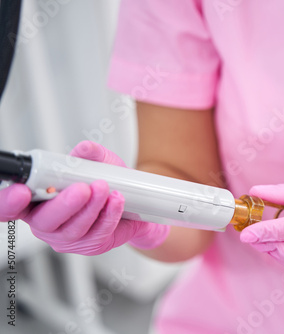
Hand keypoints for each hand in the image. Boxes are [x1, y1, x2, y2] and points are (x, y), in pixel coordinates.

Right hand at [0, 141, 168, 254]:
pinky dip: (109, 215)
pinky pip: (98, 233)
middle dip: (64, 204)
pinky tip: (116, 201)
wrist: (135, 204)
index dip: (8, 203)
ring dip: (91, 207)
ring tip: (105, 188)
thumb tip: (84, 148)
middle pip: (45, 221)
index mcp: (35, 200)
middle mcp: (46, 222)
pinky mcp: (90, 245)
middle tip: (82, 188)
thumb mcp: (98, 163)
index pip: (9, 207)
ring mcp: (67, 237)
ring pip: (74, 228)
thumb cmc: (107, 182)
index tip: (21, 192)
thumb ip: (89, 155)